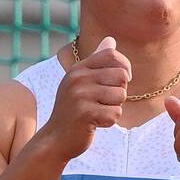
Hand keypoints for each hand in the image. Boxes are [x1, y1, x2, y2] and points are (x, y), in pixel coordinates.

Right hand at [36, 36, 131, 162]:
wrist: (55, 139)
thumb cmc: (72, 110)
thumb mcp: (80, 82)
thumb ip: (96, 61)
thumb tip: (110, 40)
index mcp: (77, 69)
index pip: (112, 55)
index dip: (124, 67)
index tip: (119, 82)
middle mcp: (77, 79)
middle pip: (121, 76)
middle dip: (119, 91)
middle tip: (104, 102)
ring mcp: (80, 96)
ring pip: (121, 96)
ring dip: (114, 108)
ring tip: (97, 113)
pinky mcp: (86, 114)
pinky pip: (115, 114)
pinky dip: (109, 122)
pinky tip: (95, 124)